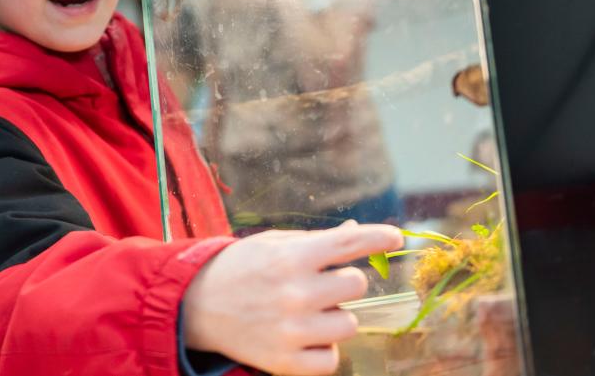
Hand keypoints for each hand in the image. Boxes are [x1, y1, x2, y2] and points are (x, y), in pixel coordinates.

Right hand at [182, 221, 402, 375]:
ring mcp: (292, 330)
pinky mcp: (286, 362)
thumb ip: (316, 241)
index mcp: (292, 257)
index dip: (378, 237)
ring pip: (350, 324)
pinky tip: (306, 337)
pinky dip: (324, 349)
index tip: (397, 236)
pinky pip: (332, 359)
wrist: (197, 305)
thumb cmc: (240, 268)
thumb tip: (357, 233)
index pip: (349, 244)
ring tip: (309, 312)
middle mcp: (295, 293)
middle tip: (322, 283)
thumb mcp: (273, 244)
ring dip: (336, 317)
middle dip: (345, 282)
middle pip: (356, 286)